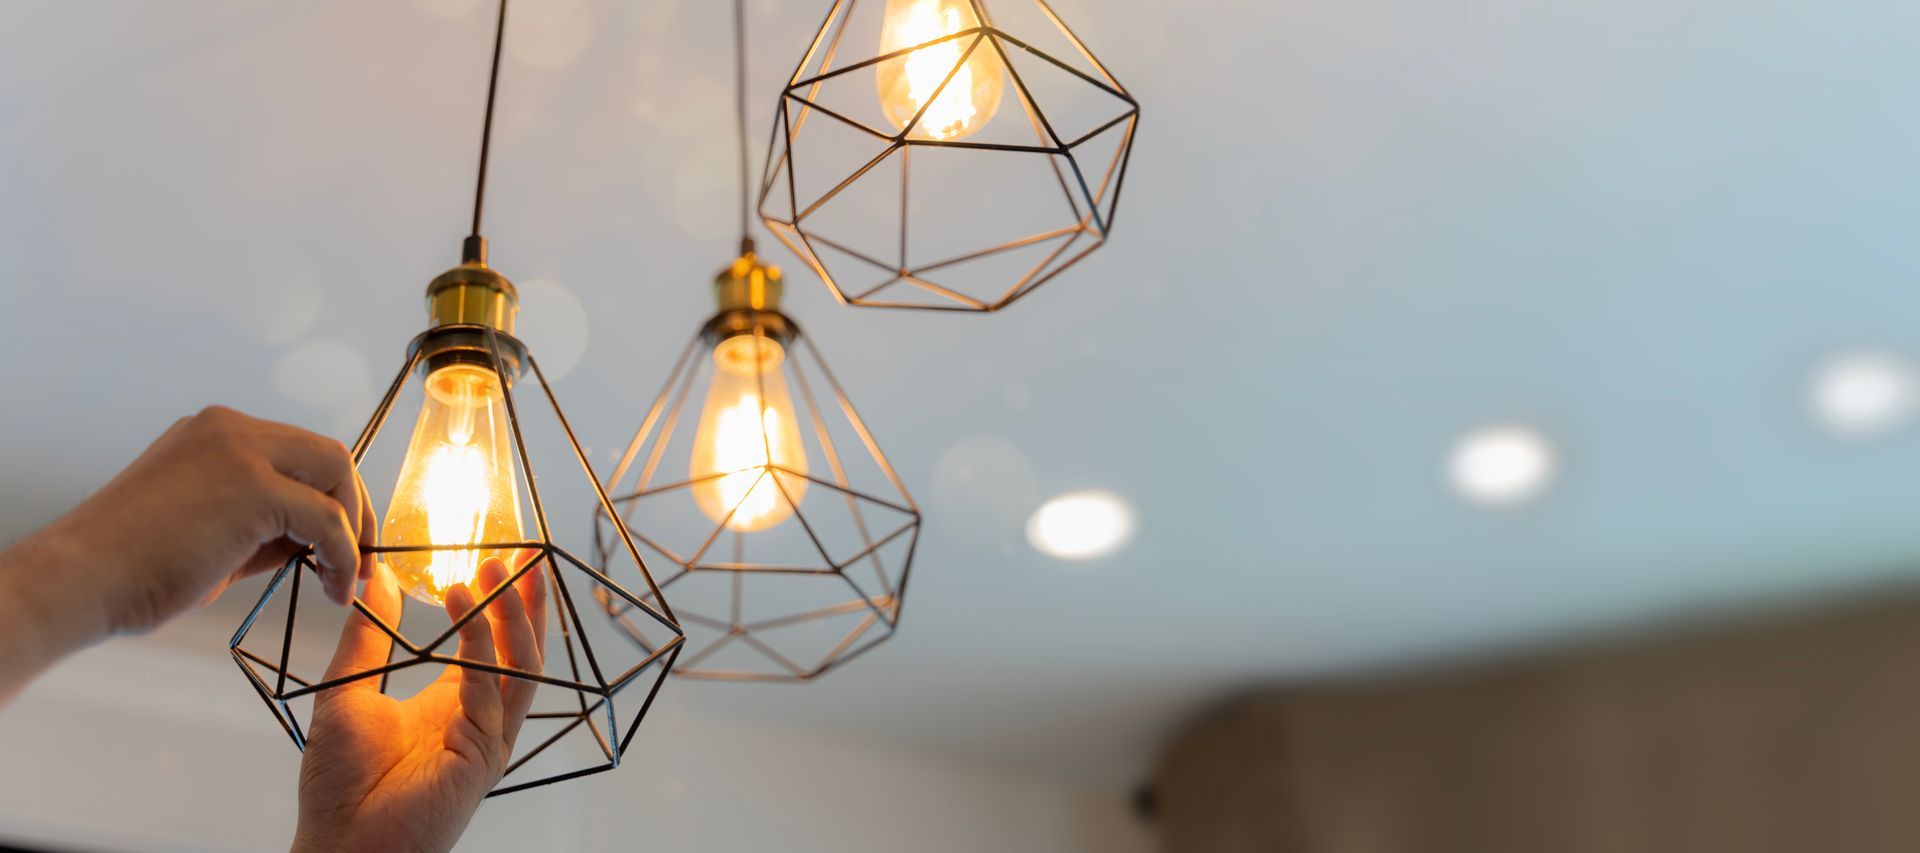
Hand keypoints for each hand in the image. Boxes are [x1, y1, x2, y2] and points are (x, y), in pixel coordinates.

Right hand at [0, 405, 372, 703]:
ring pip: (336, 476)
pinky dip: (344, 555)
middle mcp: (230, 430)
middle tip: (361, 559)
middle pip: (328, 455)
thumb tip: (319, 542)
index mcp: (216, 434)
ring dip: (354, 531)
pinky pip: (326, 519)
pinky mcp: (253, 487)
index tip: (344, 541)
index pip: (299, 453)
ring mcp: (241, 451)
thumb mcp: (214, 533)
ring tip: (348, 579)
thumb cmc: (133, 568)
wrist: (80, 580)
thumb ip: (267, 527)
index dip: (332, 496)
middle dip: (355, 508)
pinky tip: (335, 588)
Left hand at [293, 556, 546, 852]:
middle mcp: (479, 719)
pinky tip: (465, 610)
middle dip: (524, 600)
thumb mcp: (345, 692)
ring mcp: (487, 739)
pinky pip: (489, 692)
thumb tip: (375, 580)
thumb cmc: (340, 785)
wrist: (337, 844)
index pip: (490, 644)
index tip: (498, 557)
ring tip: (500, 570)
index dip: (498, 602)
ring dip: (514, 616)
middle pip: (520, 650)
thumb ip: (366, 638)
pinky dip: (481, 648)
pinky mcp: (482, 756)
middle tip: (522, 552)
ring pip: (520, 667)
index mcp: (452, 704)